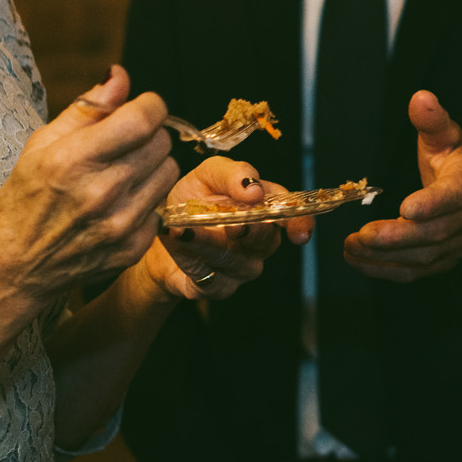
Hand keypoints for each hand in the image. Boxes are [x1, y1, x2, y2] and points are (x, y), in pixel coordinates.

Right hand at [0, 66, 178, 300]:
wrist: (14, 266)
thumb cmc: (24, 198)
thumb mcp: (41, 144)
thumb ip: (87, 108)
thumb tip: (120, 75)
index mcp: (74, 159)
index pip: (145, 118)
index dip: (149, 104)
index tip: (140, 107)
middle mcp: (102, 191)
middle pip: (162, 141)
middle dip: (147, 134)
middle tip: (123, 144)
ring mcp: (121, 224)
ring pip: (169, 171)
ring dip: (151, 166)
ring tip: (121, 174)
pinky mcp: (133, 248)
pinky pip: (162, 207)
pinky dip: (146, 201)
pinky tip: (119, 205)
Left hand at [144, 159, 312, 300]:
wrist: (161, 234)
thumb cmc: (192, 201)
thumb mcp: (208, 175)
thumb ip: (233, 174)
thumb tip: (254, 189)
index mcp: (265, 209)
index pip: (292, 215)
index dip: (300, 224)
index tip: (298, 234)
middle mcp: (260, 241)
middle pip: (265, 239)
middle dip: (250, 231)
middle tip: (233, 225)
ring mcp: (242, 267)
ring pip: (234, 260)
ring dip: (208, 243)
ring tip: (183, 230)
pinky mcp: (219, 287)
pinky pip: (210, 278)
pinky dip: (190, 258)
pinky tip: (176, 241)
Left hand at [343, 90, 461, 283]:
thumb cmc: (461, 164)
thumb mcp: (450, 137)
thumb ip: (433, 121)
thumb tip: (420, 98)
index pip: (453, 196)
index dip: (431, 204)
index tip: (405, 207)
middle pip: (435, 232)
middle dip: (398, 237)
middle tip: (363, 235)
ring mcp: (456, 243)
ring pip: (424, 256)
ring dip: (386, 256)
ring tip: (353, 247)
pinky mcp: (443, 260)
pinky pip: (416, 271)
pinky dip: (386, 270)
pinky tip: (359, 261)